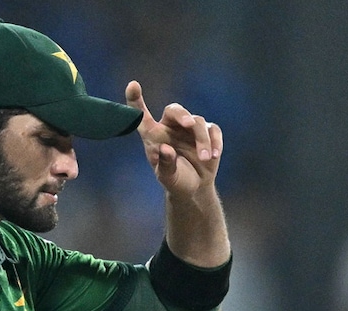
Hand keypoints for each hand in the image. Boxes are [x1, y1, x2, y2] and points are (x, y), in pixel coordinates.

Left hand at [125, 80, 222, 196]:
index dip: (135, 100)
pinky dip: (215, 141)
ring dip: (202, 140)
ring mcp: (189, 128)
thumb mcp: (168, 177)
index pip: (141, 116)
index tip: (132, 85)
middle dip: (182, 114)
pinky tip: (214, 155)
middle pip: (175, 110)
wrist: (195, 188)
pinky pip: (212, 130)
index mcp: (153, 135)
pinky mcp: (207, 132)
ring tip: (204, 158)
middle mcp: (170, 127)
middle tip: (189, 124)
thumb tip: (165, 149)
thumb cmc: (175, 180)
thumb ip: (165, 164)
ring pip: (197, 122)